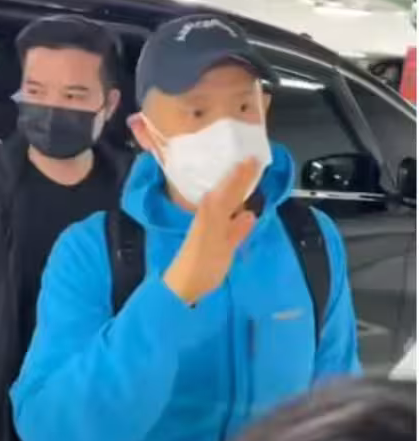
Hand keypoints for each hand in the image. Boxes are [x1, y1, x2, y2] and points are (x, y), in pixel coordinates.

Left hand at [164, 159, 258, 304]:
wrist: (185, 283)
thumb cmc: (202, 264)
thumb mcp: (221, 245)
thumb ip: (235, 229)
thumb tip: (249, 213)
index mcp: (212, 211)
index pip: (231, 187)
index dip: (243, 173)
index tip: (254, 157)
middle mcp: (211, 213)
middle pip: (229, 191)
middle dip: (241, 176)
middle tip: (255, 160)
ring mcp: (212, 224)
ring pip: (229, 201)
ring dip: (239, 189)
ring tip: (251, 175)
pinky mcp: (215, 236)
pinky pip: (229, 216)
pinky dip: (238, 210)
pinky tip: (246, 210)